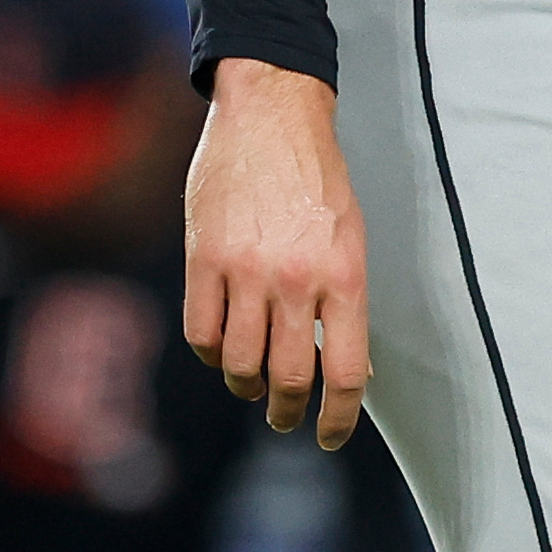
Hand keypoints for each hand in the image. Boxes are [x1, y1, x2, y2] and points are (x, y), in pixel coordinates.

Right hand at [182, 65, 371, 446]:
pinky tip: (221, 348)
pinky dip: (210, 353)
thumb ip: (348, 303)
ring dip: (246, 384)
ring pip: (239, 363)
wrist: (271, 115)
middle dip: (288, 411)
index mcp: (344, 275)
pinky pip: (200, 332)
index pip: (346, 373)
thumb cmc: (318, 180)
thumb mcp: (351, 238)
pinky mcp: (203, 258)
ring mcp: (245, 270)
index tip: (327, 436)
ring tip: (253, 382)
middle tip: (285, 416)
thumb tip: (350, 371)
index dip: (338, 418)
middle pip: (290, 377)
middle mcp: (295, 279)